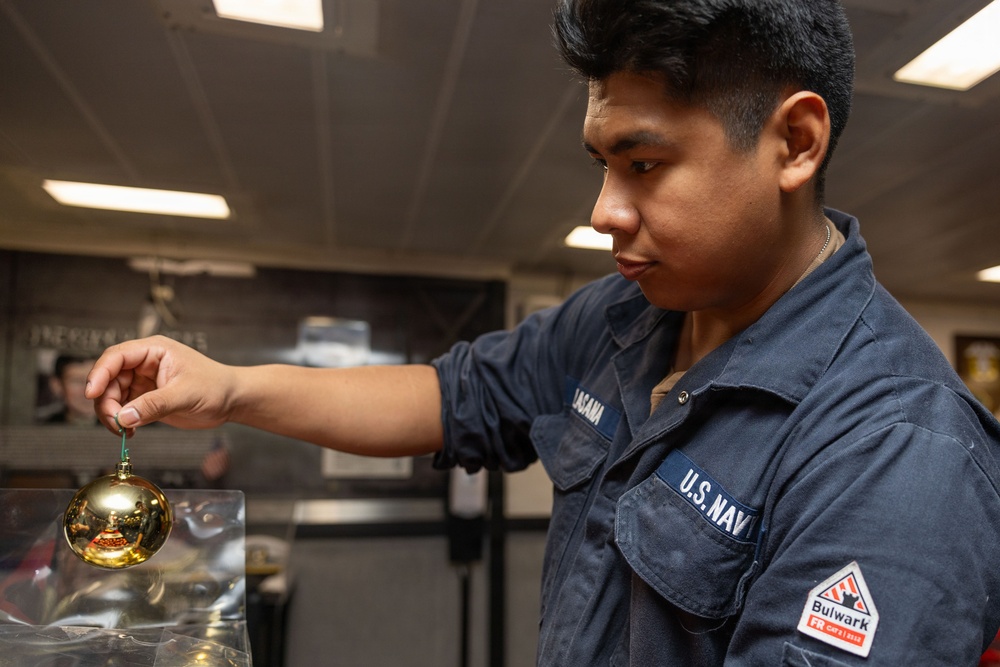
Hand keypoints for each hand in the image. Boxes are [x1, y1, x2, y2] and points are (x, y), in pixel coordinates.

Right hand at [85, 335, 234, 435]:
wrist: (231, 400)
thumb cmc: (215, 387)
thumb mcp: (185, 395)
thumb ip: (154, 405)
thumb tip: (123, 417)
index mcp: (154, 350)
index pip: (116, 356)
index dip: (99, 373)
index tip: (92, 394)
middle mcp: (144, 363)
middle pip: (109, 379)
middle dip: (106, 401)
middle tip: (115, 423)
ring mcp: (143, 381)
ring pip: (112, 395)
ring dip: (112, 414)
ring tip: (125, 431)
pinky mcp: (145, 398)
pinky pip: (122, 408)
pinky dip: (121, 421)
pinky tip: (130, 431)